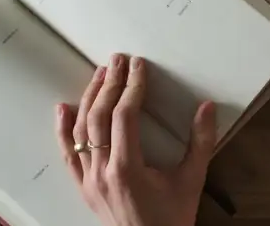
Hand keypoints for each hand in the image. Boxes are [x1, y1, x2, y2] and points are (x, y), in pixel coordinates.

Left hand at [56, 53, 216, 225]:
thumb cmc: (172, 217)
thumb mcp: (193, 179)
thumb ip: (201, 142)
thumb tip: (207, 106)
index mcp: (128, 169)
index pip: (125, 116)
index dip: (132, 86)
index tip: (139, 66)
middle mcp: (102, 173)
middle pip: (99, 118)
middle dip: (109, 84)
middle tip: (118, 60)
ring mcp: (89, 181)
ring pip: (80, 132)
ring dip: (89, 99)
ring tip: (100, 74)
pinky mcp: (83, 187)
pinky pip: (68, 155)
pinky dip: (62, 130)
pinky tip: (63, 107)